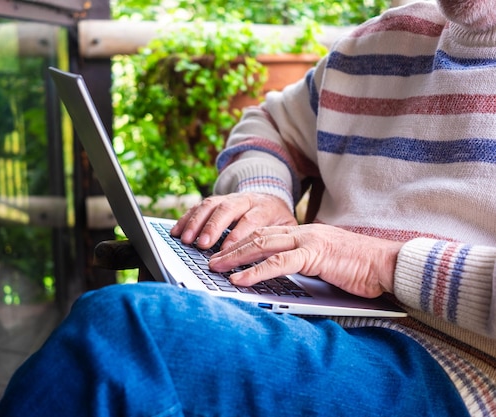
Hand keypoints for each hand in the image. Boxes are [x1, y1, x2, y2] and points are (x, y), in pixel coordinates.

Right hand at [170, 192, 297, 249]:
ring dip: (195, 222)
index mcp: (265, 207)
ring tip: (185, 239)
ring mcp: (229, 198)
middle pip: (227, 208)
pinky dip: (186, 218)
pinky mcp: (216, 201)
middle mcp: (245, 199)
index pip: (251, 220)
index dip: (237, 235)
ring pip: (210, 205)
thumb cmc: (278, 221)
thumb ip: (278, 241)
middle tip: (202, 244)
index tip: (226, 251)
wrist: (272, 197)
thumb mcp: (287, 229)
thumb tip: (271, 262)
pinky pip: (198, 206)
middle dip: (213, 227)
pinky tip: (176, 231)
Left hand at [208, 224, 403, 297]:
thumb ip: (305, 266)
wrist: (390, 264)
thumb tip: (283, 278)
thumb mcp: (327, 264)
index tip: (224, 252)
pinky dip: (256, 271)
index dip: (243, 242)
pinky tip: (240, 279)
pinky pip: (280, 262)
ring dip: (236, 257)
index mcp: (305, 234)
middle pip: (258, 236)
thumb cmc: (362, 268)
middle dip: (231, 247)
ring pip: (263, 244)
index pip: (267, 234)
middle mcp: (304, 232)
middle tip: (210, 259)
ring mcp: (309, 241)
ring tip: (216, 267)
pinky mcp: (316, 255)